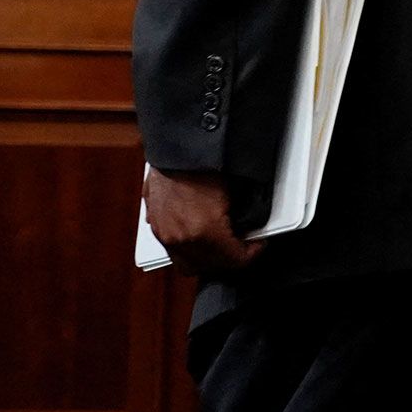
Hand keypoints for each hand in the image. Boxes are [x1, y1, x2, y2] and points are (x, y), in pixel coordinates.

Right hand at [143, 168, 263, 278]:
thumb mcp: (237, 194)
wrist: (179, 145)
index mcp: (203, 232)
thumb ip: (242, 220)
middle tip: (241, 246)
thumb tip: (248, 230)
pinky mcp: (154, 221)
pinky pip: (172, 247)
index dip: (250, 254)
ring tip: (221, 243)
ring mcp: (163, 231)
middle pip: (207, 267)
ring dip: (205, 257)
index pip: (233, 260)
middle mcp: (179, 238)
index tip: (258, 244)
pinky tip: (199, 233)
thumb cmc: (209, 163)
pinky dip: (187, 246)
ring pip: (186, 262)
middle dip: (227, 259)